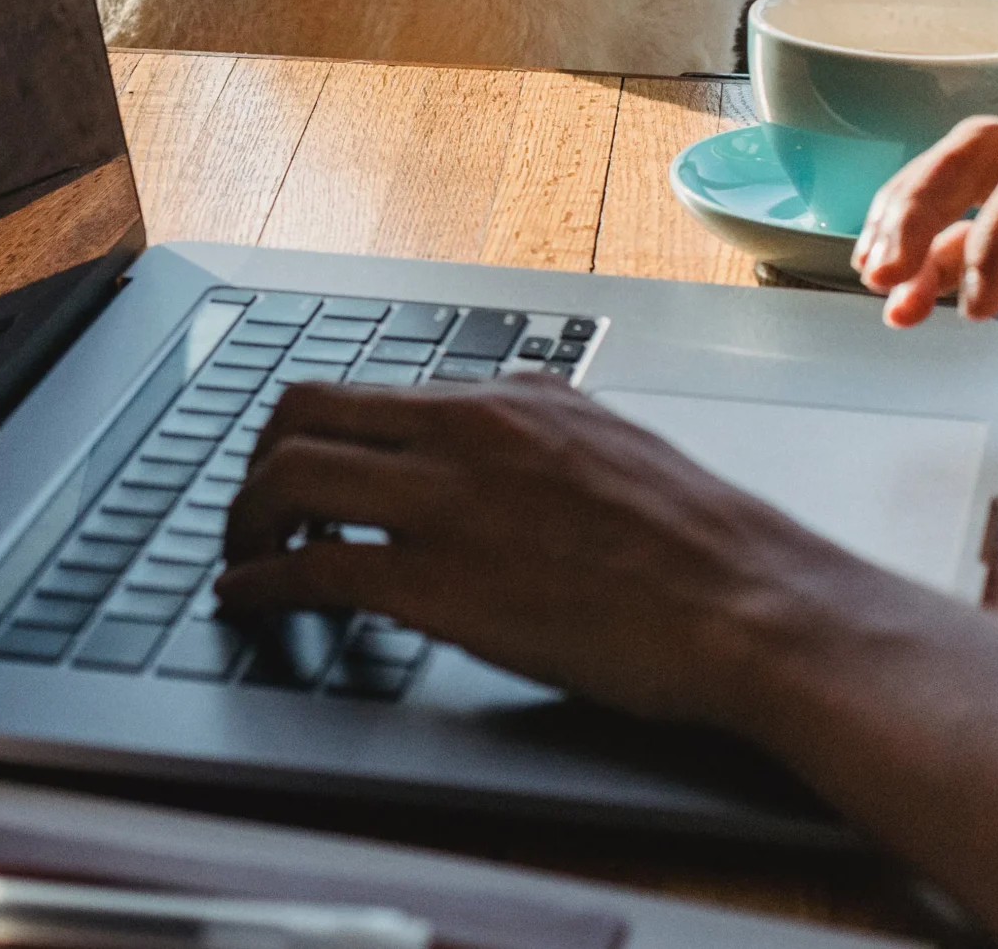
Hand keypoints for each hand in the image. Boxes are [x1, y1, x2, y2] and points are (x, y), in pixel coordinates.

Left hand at [214, 379, 895, 730]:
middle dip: (256, 462)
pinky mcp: (438, 583)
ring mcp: (447, 503)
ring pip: (288, 477)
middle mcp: (467, 430)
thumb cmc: (707, 549)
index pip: (366, 387)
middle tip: (249, 509)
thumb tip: (503, 418)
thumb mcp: (616, 445)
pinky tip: (247, 602)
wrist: (757, 610)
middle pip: (303, 412)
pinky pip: (310, 567)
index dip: (308, 431)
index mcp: (511, 399)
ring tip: (240, 557)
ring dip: (243, 520)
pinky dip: (258, 583)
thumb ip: (542, 427)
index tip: (290, 464)